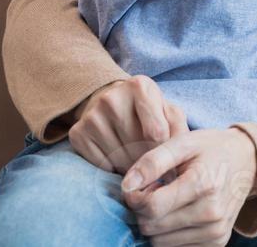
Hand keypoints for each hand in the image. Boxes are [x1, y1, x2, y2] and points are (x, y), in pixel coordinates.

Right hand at [67, 75, 187, 175]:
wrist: (111, 101)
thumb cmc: (148, 111)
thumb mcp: (168, 112)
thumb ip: (179, 131)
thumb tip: (176, 162)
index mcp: (140, 86)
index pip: (157, 132)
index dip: (164, 151)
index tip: (168, 159)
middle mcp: (112, 98)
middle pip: (137, 147)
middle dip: (148, 161)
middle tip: (153, 165)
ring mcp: (92, 115)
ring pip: (119, 158)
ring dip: (132, 168)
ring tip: (137, 162)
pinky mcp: (77, 133)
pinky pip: (100, 164)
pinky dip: (113, 169)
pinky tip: (119, 160)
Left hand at [123, 127, 256, 246]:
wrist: (249, 161)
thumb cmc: (211, 149)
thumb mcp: (184, 142)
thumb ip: (153, 161)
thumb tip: (127, 186)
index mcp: (204, 185)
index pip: (152, 206)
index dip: (134, 197)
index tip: (137, 185)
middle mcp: (212, 213)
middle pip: (152, 227)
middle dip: (143, 210)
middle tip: (154, 190)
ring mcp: (216, 231)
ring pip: (160, 242)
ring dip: (155, 223)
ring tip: (167, 201)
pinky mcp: (217, 242)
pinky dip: (169, 233)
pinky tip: (177, 213)